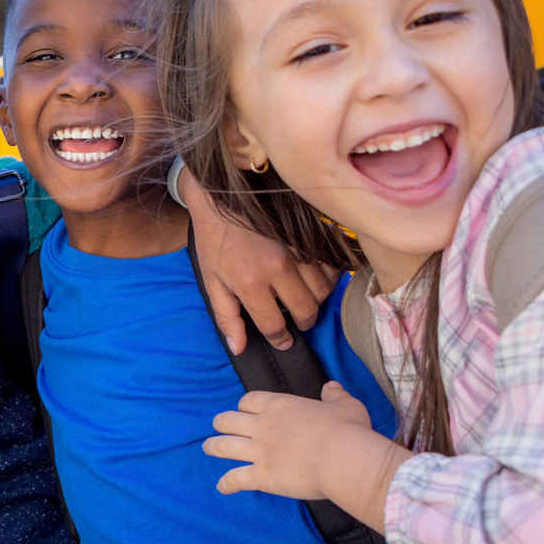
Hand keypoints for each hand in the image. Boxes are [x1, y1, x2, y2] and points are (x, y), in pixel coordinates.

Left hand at [182, 170, 336, 353]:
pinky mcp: (308, 234)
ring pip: (324, 290)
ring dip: (317, 300)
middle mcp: (278, 267)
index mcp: (250, 282)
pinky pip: (331, 264)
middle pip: (307, 310)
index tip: (284, 341)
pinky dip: (328, 276)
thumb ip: (226, 317)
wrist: (221, 196)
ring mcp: (297, 249)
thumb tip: (239, 347)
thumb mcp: (211, 281)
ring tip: (304, 299)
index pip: (275, 325)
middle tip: (297, 321)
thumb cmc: (214, 240)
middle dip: (304, 322)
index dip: (281, 338)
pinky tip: (315, 278)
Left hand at [205, 382, 378, 499]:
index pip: (249, 400)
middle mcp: (263, 426)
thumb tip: (332, 387)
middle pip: (228, 420)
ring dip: (213, 446)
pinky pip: (235, 479)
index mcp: (279, 406)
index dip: (244, 405)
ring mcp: (259, 451)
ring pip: (223, 446)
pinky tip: (222, 487)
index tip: (245, 411)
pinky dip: (226, 484)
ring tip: (208, 448)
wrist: (344, 458)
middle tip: (220, 427)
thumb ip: (335, 394)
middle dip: (222, 423)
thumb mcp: (345, 405)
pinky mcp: (262, 476)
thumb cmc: (349, 430)